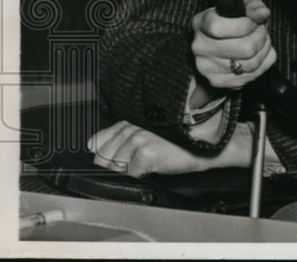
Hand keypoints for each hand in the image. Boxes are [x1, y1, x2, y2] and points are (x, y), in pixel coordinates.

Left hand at [87, 120, 252, 177]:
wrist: (203, 147)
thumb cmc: (177, 143)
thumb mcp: (146, 137)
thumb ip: (119, 139)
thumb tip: (93, 146)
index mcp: (131, 122)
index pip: (100, 140)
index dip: (106, 152)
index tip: (119, 157)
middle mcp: (133, 128)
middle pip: (105, 157)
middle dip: (118, 164)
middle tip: (140, 160)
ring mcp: (139, 139)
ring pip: (116, 166)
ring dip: (130, 170)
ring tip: (149, 162)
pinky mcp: (146, 153)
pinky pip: (131, 174)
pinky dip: (141, 175)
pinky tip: (153, 166)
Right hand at [191, 0, 276, 92]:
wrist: (223, 43)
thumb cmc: (234, 21)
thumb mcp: (243, 6)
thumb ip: (254, 6)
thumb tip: (262, 14)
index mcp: (201, 23)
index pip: (219, 27)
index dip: (245, 25)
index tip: (253, 22)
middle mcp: (200, 47)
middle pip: (244, 48)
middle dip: (261, 37)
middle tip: (262, 31)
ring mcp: (208, 67)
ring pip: (251, 63)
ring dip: (264, 49)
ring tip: (262, 41)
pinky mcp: (219, 81)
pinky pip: (254, 74)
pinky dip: (264, 62)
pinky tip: (260, 53)